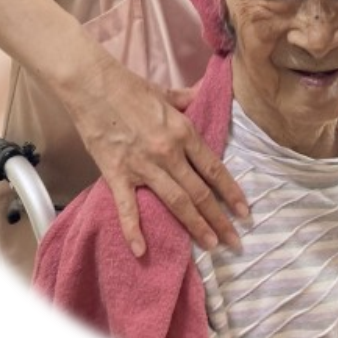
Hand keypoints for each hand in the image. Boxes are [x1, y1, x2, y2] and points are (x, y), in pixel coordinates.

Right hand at [66, 55, 247, 257]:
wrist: (92, 85)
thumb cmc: (129, 87)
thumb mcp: (165, 93)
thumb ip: (187, 99)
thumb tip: (203, 92)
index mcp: (183, 131)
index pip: (214, 168)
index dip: (231, 192)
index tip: (245, 212)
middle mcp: (168, 152)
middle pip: (200, 192)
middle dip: (220, 219)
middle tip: (234, 242)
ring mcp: (143, 165)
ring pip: (176, 202)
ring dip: (195, 226)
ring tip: (210, 245)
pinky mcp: (117, 174)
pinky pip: (127, 207)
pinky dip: (133, 230)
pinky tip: (141, 252)